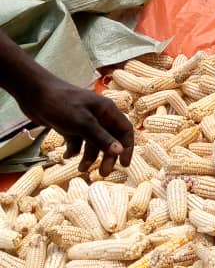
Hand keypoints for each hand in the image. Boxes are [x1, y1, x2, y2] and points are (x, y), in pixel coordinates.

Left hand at [18, 78, 133, 176]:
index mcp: (107, 111)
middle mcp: (99, 116)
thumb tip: (120, 151)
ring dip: (88, 156)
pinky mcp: (70, 125)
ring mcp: (84, 121)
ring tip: (81, 170)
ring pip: (92, 142)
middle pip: (109, 139)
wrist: (35, 94)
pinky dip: (74, 150)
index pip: (125, 130)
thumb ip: (102, 138)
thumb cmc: (62, 104)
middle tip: (102, 173)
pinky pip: (77, 141)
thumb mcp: (83, 123)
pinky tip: (67, 156)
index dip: (127, 147)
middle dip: (106, 156)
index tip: (123, 165)